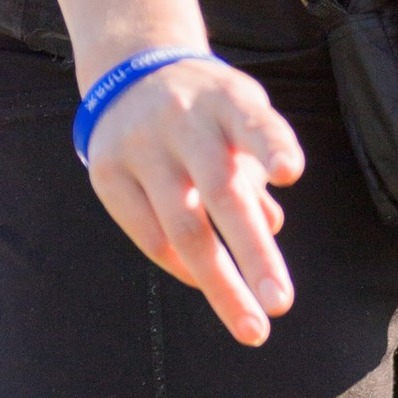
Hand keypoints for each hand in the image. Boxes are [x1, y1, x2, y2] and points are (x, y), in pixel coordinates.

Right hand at [83, 54, 304, 344]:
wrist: (129, 71)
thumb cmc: (209, 110)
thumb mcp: (242, 117)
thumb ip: (258, 167)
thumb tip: (270, 227)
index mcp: (227, 99)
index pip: (253, 121)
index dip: (272, 146)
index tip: (291, 172)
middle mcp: (182, 119)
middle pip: (220, 191)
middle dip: (254, 253)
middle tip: (281, 304)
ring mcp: (140, 146)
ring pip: (182, 227)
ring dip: (220, 284)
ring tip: (252, 327)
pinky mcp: (107, 172)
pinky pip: (150, 236)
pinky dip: (183, 268)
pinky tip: (208, 285)